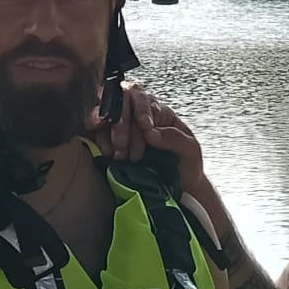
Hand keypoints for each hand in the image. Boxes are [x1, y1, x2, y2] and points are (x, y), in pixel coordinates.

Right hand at [96, 82, 206, 196]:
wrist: (180, 189)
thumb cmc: (186, 165)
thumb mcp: (190, 150)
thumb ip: (174, 137)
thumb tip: (150, 132)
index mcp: (158, 112)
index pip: (143, 99)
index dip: (141, 110)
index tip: (145, 127)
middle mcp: (138, 115)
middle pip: (121, 102)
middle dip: (121, 123)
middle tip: (125, 146)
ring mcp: (122, 127)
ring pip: (106, 114)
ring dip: (108, 132)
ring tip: (117, 153)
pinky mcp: (110, 141)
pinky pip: (97, 132)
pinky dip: (99, 139)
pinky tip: (107, 152)